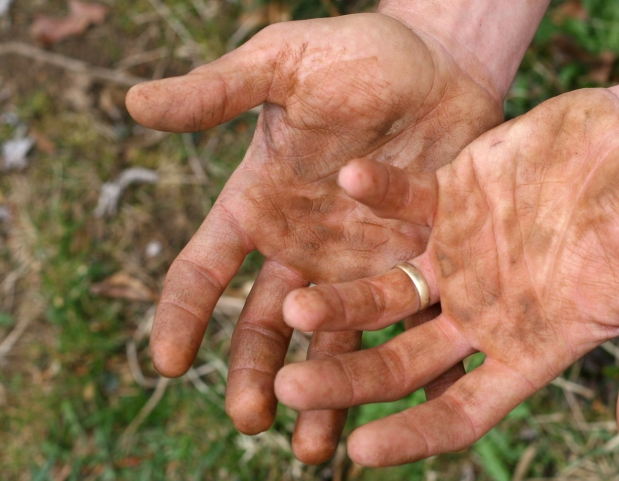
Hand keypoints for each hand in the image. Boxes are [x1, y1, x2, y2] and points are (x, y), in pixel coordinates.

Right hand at [125, 13, 502, 462]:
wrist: (441, 66)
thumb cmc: (358, 56)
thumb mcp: (284, 66)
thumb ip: (220, 92)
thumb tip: (133, 103)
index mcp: (259, 205)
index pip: (205, 269)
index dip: (182, 315)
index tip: (168, 364)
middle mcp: (303, 246)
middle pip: (266, 324)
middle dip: (256, 374)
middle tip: (255, 420)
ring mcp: (358, 264)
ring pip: (332, 341)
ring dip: (324, 392)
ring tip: (317, 447)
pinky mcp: (413, 266)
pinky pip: (404, 326)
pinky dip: (404, 369)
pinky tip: (404, 412)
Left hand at [276, 89, 618, 465]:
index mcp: (526, 347)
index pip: (459, 410)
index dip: (412, 434)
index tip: (360, 451)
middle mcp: (480, 311)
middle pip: (400, 362)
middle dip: (348, 379)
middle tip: (293, 388)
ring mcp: (457, 257)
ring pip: (385, 293)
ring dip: (341, 301)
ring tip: (294, 307)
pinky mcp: (448, 199)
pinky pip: (403, 202)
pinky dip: (380, 193)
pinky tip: (352, 179)